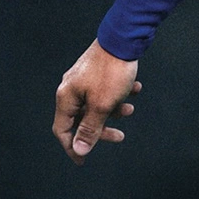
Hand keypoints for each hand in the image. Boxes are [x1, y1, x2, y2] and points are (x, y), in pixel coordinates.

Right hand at [53, 39, 140, 164]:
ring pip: (96, 103)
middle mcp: (71, 87)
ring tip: (130, 108)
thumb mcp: (102, 105)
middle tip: (120, 136)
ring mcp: (84, 78)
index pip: (62, 129)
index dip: (72, 146)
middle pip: (81, 118)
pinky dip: (119, 94)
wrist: (125, 37)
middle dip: (101, 128)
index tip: (83, 161)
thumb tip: (78, 150)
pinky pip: (106, 90)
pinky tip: (136, 90)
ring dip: (114, 110)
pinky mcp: (97, 71)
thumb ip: (90, 129)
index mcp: (66, 97)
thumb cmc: (112, 72)